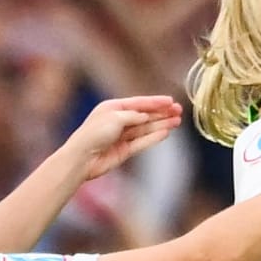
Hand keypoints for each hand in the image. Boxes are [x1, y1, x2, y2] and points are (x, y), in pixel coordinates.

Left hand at [66, 96, 183, 180]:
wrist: (82, 158)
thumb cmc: (94, 134)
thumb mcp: (115, 118)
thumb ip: (134, 116)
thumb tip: (146, 116)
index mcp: (112, 108)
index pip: (138, 103)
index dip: (155, 102)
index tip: (171, 101)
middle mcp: (118, 121)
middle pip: (145, 116)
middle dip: (162, 113)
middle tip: (179, 111)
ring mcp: (122, 136)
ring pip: (146, 128)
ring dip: (162, 124)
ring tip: (177, 121)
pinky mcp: (124, 150)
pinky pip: (142, 142)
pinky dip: (154, 137)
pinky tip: (166, 133)